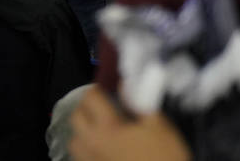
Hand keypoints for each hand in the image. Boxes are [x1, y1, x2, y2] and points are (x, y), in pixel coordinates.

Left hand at [68, 88, 190, 160]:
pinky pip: (81, 159)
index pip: (91, 98)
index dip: (97, 89)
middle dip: (86, 108)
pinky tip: (102, 151)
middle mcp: (92, 143)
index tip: (105, 89)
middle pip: (76, 117)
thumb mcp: (160, 128)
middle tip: (101, 108)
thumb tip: (124, 86)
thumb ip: (140, 103)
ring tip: (98, 131)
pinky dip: (86, 152)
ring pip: (74, 140)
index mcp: (108, 127)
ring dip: (82, 131)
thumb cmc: (165, 158)